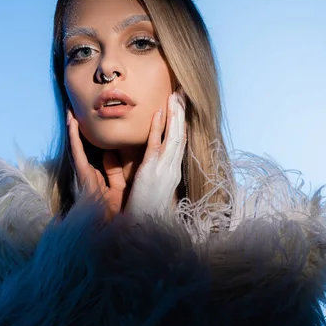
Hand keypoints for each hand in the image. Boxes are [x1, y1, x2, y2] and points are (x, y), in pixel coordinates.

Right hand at [67, 109, 126, 220]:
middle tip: (76, 110)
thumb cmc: (119, 211)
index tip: (95, 122)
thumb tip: (111, 153)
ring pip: (78, 147)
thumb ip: (114, 171)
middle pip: (84, 147)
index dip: (95, 138)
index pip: (97, 153)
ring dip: (73, 129)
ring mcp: (85, 174)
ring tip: (71, 111)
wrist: (115, 227)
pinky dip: (74, 137)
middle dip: (79, 130)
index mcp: (100, 177)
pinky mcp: (83, 175)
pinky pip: (78, 153)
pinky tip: (72, 123)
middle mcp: (90, 173)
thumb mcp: (119, 187)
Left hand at [124, 92, 186, 218]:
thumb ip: (152, 179)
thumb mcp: (152, 194)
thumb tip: (150, 169)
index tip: (180, 109)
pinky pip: (158, 145)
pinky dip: (161, 128)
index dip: (180, 126)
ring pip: (174, 137)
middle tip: (182, 94)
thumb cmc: (147, 216)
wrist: (144, 232)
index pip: (178, 145)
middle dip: (181, 115)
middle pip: (180, 136)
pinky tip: (161, 113)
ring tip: (176, 96)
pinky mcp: (153, 172)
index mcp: (171, 175)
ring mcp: (164, 170)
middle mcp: (172, 170)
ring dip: (176, 115)